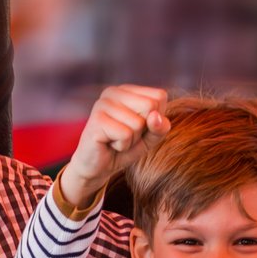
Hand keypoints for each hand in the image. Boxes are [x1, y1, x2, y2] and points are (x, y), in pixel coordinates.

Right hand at [59, 84, 168, 210]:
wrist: (96, 168)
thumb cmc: (123, 148)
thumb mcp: (149, 138)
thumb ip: (160, 127)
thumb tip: (155, 116)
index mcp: (126, 90)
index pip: (159, 96)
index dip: (155, 118)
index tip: (137, 127)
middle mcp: (113, 92)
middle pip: (150, 106)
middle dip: (143, 129)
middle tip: (125, 135)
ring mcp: (103, 104)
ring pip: (138, 123)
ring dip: (131, 140)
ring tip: (115, 140)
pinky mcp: (97, 119)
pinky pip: (125, 134)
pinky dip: (122, 146)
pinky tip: (109, 144)